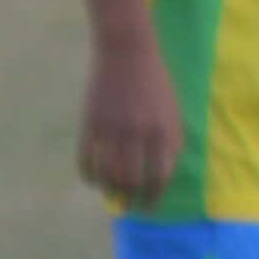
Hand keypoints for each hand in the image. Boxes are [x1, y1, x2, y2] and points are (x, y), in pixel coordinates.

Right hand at [77, 40, 181, 207]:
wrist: (127, 51)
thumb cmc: (155, 85)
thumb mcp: (173, 114)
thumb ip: (170, 145)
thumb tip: (159, 182)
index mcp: (163, 133)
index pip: (159, 179)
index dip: (153, 198)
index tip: (148, 206)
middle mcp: (138, 134)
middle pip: (132, 181)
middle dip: (130, 198)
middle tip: (128, 203)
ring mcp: (113, 129)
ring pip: (108, 175)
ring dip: (109, 189)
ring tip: (112, 191)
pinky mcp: (91, 123)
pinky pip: (86, 160)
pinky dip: (89, 175)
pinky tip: (93, 178)